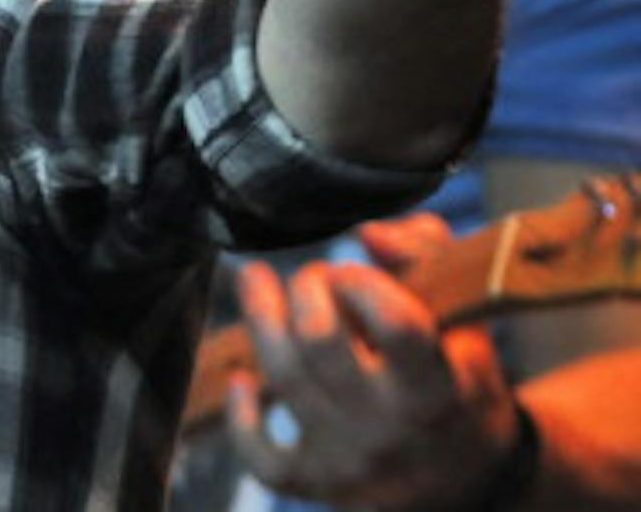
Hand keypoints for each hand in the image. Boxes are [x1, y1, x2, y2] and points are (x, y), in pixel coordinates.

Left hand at [230, 213, 523, 508]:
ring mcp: (355, 461)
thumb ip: (427, 257)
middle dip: (307, 289)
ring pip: (286, 380)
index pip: (399, 327)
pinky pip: (263, 460)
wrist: (475, 480)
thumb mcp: (466, 321)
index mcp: (442, 385)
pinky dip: (242, 418)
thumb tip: (369, 232)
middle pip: (321, 342)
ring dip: (262, 319)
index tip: (352, 271)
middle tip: (313, 276)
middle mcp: (395, 427)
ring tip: (256, 281)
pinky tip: (243, 382)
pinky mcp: (322, 486)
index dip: (364, 284)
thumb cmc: (459, 379)